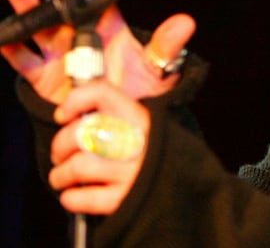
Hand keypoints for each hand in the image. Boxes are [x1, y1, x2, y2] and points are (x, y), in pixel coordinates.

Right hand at [0, 0, 195, 103]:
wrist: (119, 120)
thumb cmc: (137, 87)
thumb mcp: (157, 66)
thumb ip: (167, 45)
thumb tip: (186, 23)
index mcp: (106, 19)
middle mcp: (77, 27)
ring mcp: (57, 47)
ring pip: (36, 17)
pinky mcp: (42, 74)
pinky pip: (23, 58)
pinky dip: (12, 45)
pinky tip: (3, 31)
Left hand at [49, 80, 148, 214]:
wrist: (188, 183)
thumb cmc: (160, 153)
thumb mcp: (150, 123)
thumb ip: (120, 115)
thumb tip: (76, 115)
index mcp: (141, 117)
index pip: (102, 93)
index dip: (75, 101)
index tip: (63, 115)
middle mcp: (136, 141)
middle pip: (80, 133)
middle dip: (60, 146)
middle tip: (60, 155)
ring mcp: (131, 171)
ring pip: (77, 167)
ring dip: (60, 175)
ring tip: (62, 178)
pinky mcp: (125, 199)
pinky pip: (83, 198)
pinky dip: (71, 197)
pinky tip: (74, 195)